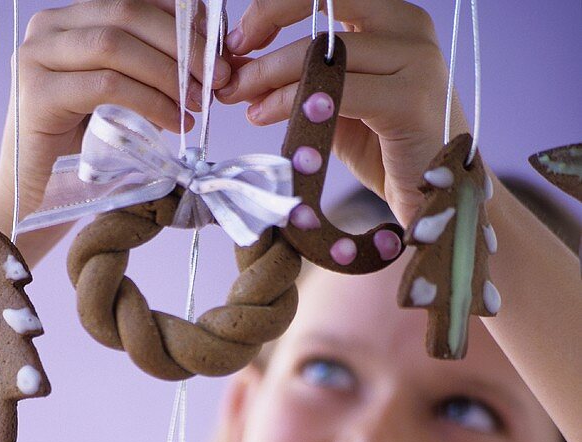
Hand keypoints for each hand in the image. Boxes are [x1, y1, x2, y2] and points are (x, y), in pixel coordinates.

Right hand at [0, 0, 231, 222]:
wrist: (36, 196)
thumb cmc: (81, 151)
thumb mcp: (120, 100)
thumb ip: (147, 71)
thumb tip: (207, 60)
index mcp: (70, 19)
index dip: (181, 16)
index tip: (218, 46)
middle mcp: (48, 26)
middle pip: (127, 13)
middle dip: (181, 44)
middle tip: (216, 77)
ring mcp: (37, 56)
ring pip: (115, 45)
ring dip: (167, 72)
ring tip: (196, 103)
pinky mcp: (37, 93)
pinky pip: (106, 85)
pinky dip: (148, 102)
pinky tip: (173, 122)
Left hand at [215, 0, 468, 226]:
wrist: (433, 198)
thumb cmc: (384, 151)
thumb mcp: (336, 104)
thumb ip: (300, 81)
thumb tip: (242, 70)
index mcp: (393, 18)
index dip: (276, 4)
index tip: (240, 38)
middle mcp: (410, 26)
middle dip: (268, 17)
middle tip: (231, 59)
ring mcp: (416, 59)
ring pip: (324, 49)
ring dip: (270, 72)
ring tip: (240, 96)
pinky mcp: (411, 98)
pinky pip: (336, 89)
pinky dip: (290, 100)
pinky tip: (263, 114)